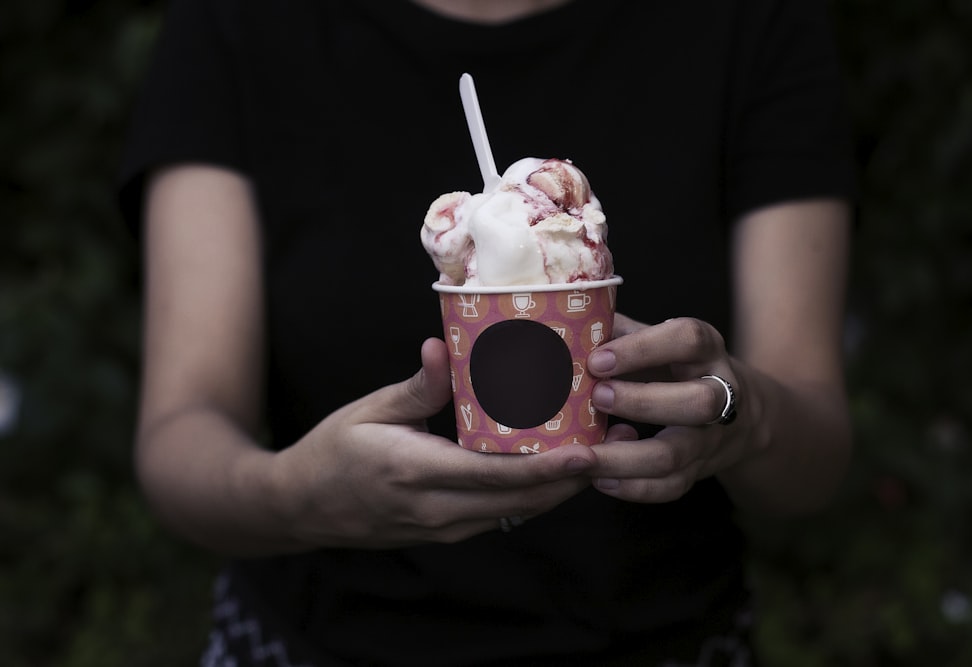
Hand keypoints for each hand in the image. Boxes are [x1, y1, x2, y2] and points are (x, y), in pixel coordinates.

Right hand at [272, 338, 597, 547]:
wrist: (302, 507)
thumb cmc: (333, 452)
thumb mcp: (368, 412)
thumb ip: (415, 388)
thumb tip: (441, 348)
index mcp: (417, 474)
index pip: (496, 477)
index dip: (548, 468)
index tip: (589, 452)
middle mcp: (438, 510)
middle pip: (521, 501)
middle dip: (573, 478)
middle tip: (616, 442)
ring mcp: (444, 526)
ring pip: (517, 511)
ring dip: (560, 487)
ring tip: (600, 450)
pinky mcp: (447, 530)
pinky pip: (502, 513)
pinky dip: (533, 492)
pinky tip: (556, 465)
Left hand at [586, 315, 752, 502]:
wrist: (741, 414)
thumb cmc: (675, 367)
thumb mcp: (658, 340)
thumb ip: (619, 331)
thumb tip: (564, 321)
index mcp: (705, 350)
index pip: (688, 340)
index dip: (643, 348)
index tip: (598, 359)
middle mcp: (720, 392)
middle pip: (698, 402)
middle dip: (642, 402)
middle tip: (596, 398)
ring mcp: (712, 437)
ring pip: (676, 453)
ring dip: (625, 457)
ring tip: (584, 454)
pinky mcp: (700, 470)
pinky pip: (671, 486)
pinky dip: (633, 488)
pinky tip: (598, 479)